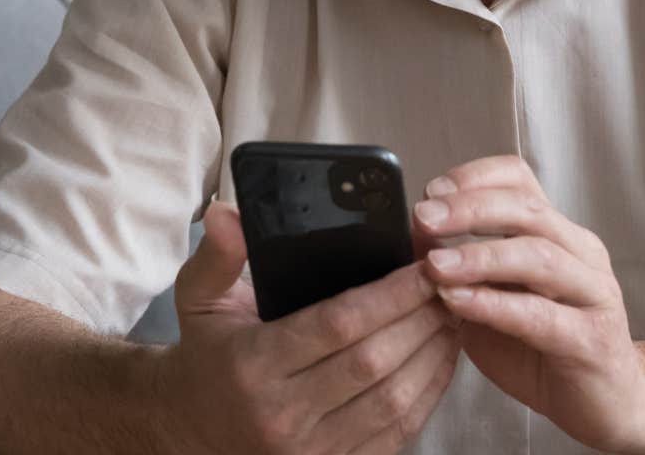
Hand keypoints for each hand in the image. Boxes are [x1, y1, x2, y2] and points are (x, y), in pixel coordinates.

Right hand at [158, 201, 462, 454]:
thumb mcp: (198, 300)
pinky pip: (396, 433)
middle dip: (421, 319)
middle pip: (373, 361)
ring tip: (453, 313)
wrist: (191, 431)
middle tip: (452, 283)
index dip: (390, 295)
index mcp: (252, 365)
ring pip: (392, 400)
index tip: (425, 267)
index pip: (337, 324)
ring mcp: (310, 450)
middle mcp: (281, 414)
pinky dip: (428, 393)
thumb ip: (217, 256)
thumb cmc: (207, 356)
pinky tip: (441, 357)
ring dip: (433, 354)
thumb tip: (227, 214)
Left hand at [414, 156, 644, 451]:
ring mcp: (592, 293)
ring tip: (436, 264)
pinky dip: (496, 305)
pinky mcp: (592, 339)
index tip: (432, 191)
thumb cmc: (545, 350)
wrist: (609, 404)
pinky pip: (541, 315)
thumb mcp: (492, 301)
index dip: (475, 178)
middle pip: (526, 209)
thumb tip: (415, 238)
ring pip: (538, 256)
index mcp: (556, 234)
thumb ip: (461, 271)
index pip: (520, 180)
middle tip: (425, 218)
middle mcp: (580, 253)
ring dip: (480, 256)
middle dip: (470, 209)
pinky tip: (460, 302)